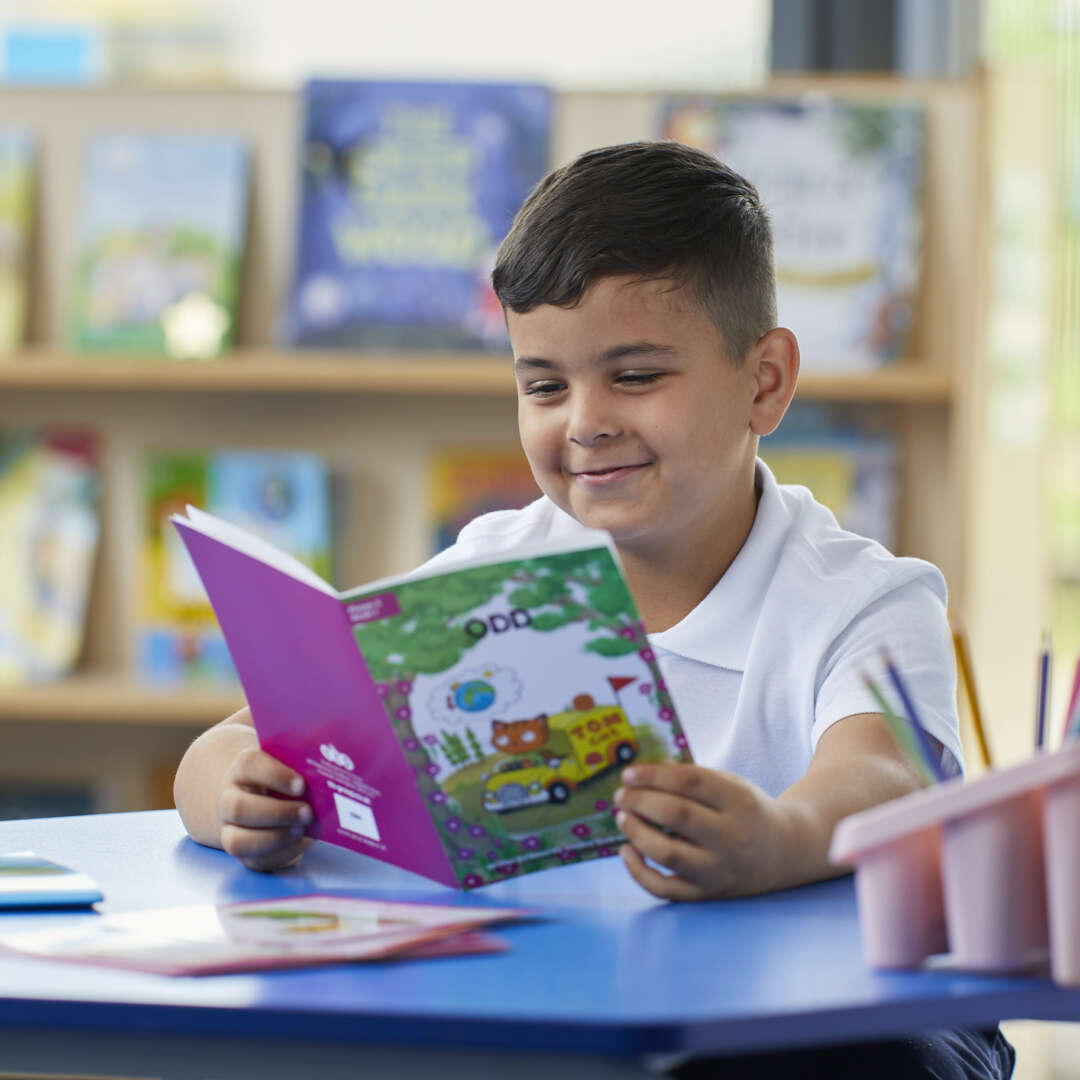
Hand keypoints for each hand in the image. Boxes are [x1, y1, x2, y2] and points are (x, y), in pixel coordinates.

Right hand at [218, 747, 313, 871]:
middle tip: (308, 812)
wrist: (262, 798)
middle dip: (276, 813)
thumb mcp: (289, 764)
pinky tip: (303, 842)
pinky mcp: (244, 855)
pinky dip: (283, 853)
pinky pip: (257, 861)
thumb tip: (329, 774)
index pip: (250, 765)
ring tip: (303, 830)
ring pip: (238, 842)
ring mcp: (231, 830)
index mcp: (242, 769)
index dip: (276, 775)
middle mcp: (229, 799)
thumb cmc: (284, 778)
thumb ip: (303, 765)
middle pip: (238, 808)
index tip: (301, 784)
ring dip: (275, 838)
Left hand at [613, 764, 789, 899]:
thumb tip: (642, 773)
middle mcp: (732, 837)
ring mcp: (720, 869)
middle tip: (621, 795)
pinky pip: (666, 890)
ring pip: (669, 854)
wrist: (784, 853)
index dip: (654, 775)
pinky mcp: (708, 893)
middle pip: (677, 815)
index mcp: (739, 801)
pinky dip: (639, 873)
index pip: (690, 781)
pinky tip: (626, 851)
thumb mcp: (731, 784)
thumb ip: (691, 777)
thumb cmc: (746, 811)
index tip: (628, 773)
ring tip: (622, 818)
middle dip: (640, 801)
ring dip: (636, 833)